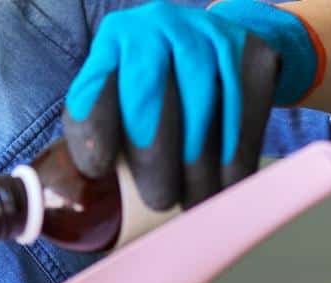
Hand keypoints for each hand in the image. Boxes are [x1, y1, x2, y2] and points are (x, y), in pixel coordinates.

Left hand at [64, 0, 322, 209]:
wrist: (221, 45)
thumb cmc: (155, 90)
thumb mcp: (118, 99)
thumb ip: (93, 140)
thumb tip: (79, 200)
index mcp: (114, 43)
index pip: (96, 90)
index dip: (95, 133)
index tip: (99, 172)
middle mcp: (157, 28)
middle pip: (150, 100)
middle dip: (154, 160)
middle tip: (158, 202)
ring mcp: (207, 36)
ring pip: (201, 111)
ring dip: (198, 169)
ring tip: (194, 205)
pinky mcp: (250, 52)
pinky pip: (243, 114)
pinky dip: (236, 158)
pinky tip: (227, 186)